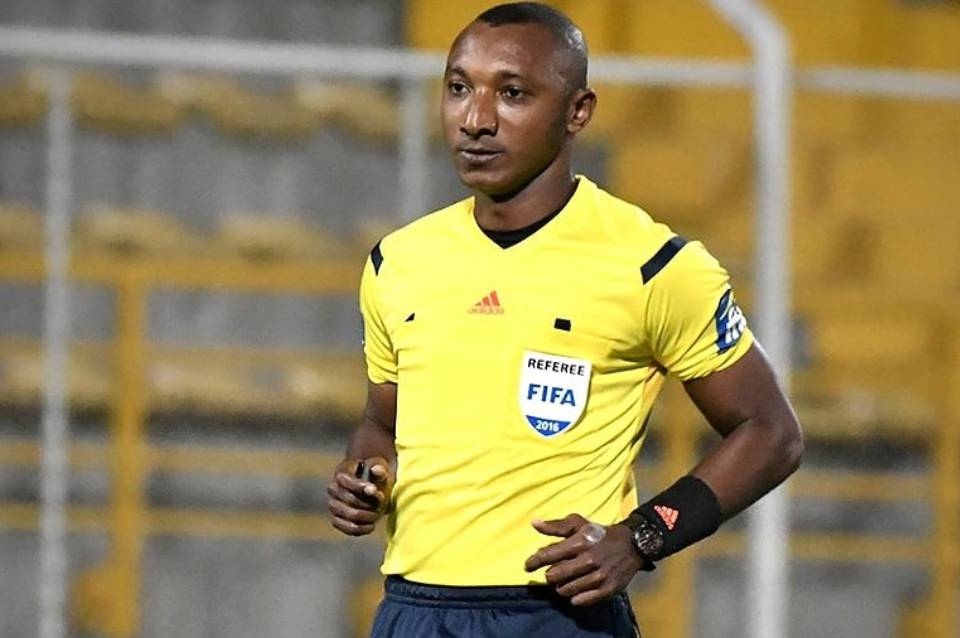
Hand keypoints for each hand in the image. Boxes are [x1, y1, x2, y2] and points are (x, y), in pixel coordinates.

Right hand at [326, 457, 393, 535]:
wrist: (371, 485)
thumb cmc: (375, 474)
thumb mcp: (380, 467)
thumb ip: (380, 469)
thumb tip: (376, 470)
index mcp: (341, 473)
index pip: (347, 482)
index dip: (362, 487)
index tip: (376, 491)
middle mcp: (333, 489)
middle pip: (350, 500)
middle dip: (369, 503)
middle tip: (382, 503)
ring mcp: (333, 505)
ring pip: (349, 516)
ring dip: (367, 517)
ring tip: (378, 513)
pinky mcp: (336, 519)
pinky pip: (347, 528)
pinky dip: (361, 529)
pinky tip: (372, 525)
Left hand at [524, 513, 644, 605]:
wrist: (632, 545)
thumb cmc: (600, 534)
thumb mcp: (579, 524)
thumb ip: (556, 526)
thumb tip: (534, 524)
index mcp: (580, 542)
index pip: (548, 556)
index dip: (534, 562)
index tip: (528, 566)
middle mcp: (589, 560)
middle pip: (554, 576)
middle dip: (549, 575)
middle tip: (552, 573)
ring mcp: (599, 576)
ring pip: (566, 589)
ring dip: (561, 586)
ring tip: (564, 580)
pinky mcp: (607, 589)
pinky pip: (581, 600)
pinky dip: (574, 597)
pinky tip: (575, 590)